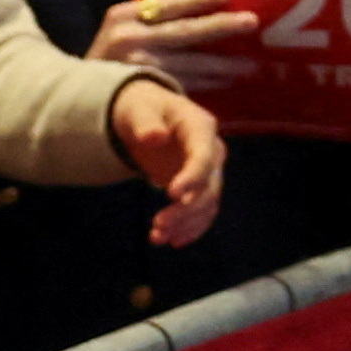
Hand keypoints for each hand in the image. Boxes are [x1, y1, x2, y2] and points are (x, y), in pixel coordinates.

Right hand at [89, 0, 262, 94]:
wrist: (74, 94)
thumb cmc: (110, 57)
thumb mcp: (121, 28)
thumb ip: (152, 19)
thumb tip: (201, 7)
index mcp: (124, 15)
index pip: (170, 3)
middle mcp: (130, 38)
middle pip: (185, 31)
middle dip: (222, 26)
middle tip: (252, 21)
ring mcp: (137, 68)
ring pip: (190, 64)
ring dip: (224, 64)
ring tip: (252, 63)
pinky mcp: (145, 92)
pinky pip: (184, 85)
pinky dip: (208, 82)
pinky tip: (229, 80)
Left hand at [109, 79, 226, 248]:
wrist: (147, 116)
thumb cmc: (143, 110)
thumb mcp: (138, 110)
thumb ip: (145, 123)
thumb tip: (154, 137)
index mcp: (201, 126)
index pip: (204, 156)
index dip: (192, 176)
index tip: (170, 194)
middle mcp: (212, 150)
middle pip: (209, 185)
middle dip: (186, 209)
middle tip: (158, 225)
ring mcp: (209, 170)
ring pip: (207, 203)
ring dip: (186, 223)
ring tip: (157, 236)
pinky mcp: (201, 186)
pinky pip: (203, 211)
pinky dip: (189, 228)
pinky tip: (170, 240)